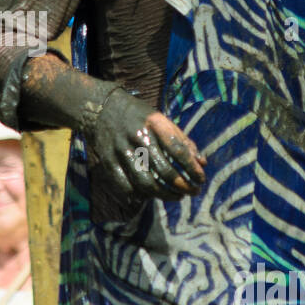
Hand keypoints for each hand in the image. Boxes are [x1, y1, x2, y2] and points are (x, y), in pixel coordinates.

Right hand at [88, 89, 204, 199]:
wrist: (101, 108)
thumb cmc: (139, 116)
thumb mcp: (161, 120)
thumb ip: (183, 141)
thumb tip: (202, 163)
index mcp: (154, 123)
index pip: (177, 149)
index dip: (192, 168)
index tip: (201, 179)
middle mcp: (138, 136)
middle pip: (163, 170)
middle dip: (182, 185)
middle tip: (192, 192)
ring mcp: (121, 150)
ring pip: (146, 182)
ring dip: (165, 194)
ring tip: (177, 197)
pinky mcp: (108, 161)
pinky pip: (126, 186)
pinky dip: (140, 197)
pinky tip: (151, 197)